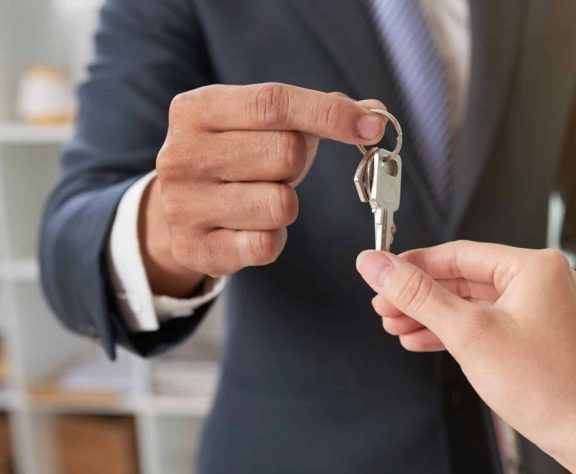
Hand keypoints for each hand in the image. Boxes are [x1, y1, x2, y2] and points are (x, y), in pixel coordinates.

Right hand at [145, 83, 386, 295]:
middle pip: (284, 153)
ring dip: (287, 204)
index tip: (371, 127)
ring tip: (261, 198)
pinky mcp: (194, 248)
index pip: (273, 103)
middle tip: (278, 170)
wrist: (180, 209)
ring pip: (281, 204)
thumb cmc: (238, 157)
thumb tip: (376, 113)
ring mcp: (182, 204)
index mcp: (197, 109)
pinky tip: (252, 229)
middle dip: (298, 164)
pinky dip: (273, 238)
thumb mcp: (267, 125)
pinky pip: (266, 245)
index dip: (328, 113)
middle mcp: (180, 154)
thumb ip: (320, 113)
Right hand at [356, 242, 575, 473]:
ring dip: (433, 316)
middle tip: (384, 305)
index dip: (414, 265)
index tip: (380, 271)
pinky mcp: (537, 335)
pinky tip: (423, 340)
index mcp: (536, 266)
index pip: (460, 253)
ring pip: (473, 303)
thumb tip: (378, 265)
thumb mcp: (468, 333)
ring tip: (396, 325)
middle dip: (420, 296)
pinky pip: (487, 322)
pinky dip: (455, 332)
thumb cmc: (545, 385)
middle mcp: (544, 281)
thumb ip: (418, 295)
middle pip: (464, 278)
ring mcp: (542, 309)